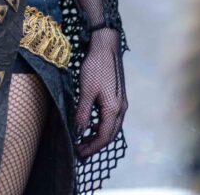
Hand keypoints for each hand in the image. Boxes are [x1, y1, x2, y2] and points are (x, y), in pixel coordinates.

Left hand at [75, 27, 127, 158]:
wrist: (105, 47)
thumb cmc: (95, 67)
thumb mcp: (86, 90)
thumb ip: (83, 113)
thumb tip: (78, 132)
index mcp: (114, 109)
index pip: (104, 136)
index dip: (91, 147)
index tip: (78, 153)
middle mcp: (121, 108)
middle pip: (110, 134)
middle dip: (95, 144)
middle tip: (80, 150)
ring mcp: (121, 103)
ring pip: (112, 127)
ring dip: (99, 135)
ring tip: (84, 139)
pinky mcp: (118, 97)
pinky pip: (112, 118)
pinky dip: (102, 125)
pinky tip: (93, 123)